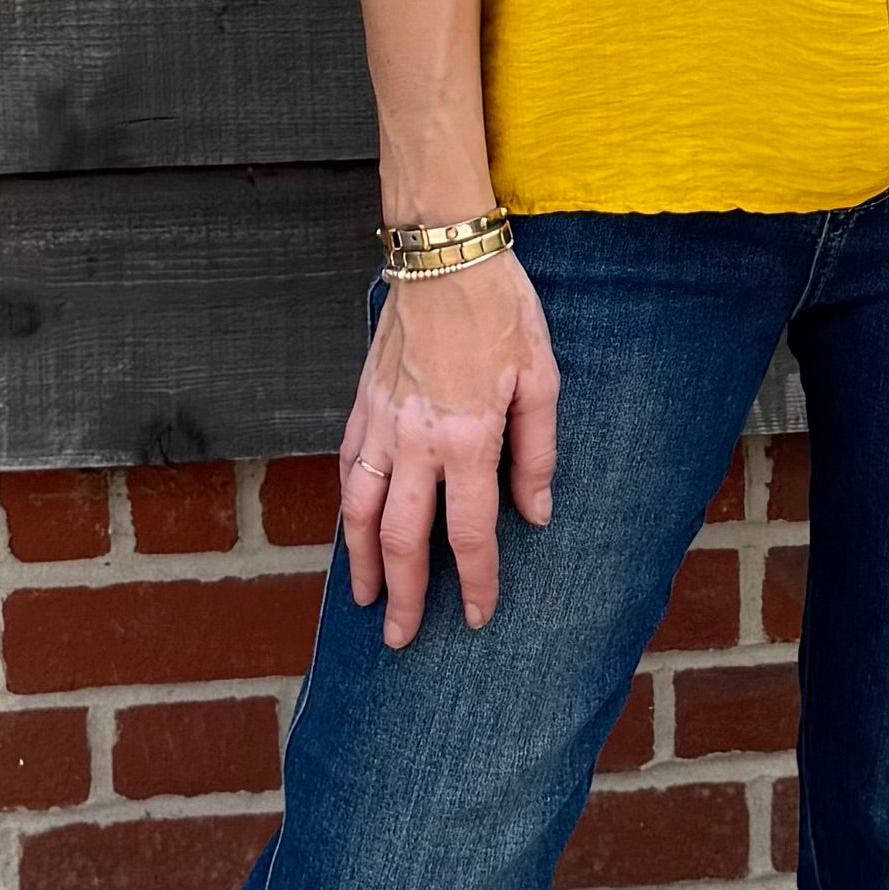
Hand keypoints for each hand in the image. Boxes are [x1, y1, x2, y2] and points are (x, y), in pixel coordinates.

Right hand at [336, 250, 558, 647]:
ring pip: (358, 509)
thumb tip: (536, 513)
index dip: (476, 582)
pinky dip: (346, 507)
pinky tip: (353, 528)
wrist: (443, 252)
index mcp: (466, 437)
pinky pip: (346, 467)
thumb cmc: (501, 309)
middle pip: (400, 537)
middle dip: (403, 594)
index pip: (469, 532)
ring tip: (367, 597)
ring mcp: (380, 421)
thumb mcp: (542, 378)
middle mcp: (415, 439)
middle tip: (403, 637)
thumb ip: (536, 452)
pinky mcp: (361, 402)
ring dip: (361, 561)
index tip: (480, 615)